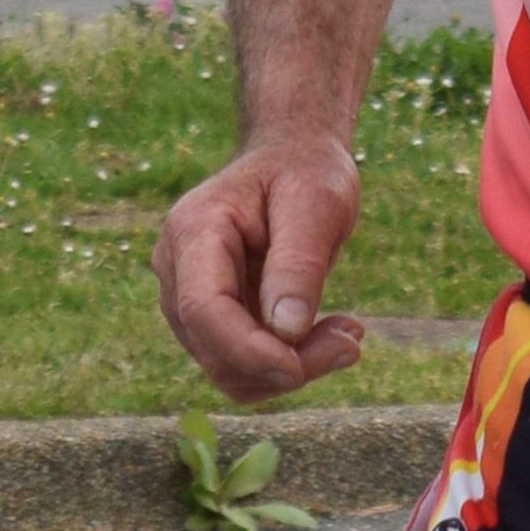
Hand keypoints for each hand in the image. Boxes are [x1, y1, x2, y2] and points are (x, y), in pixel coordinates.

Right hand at [155, 131, 365, 399]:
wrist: (291, 160)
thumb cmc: (305, 172)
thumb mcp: (317, 203)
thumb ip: (299, 264)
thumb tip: (287, 333)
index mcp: (194, 230)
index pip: (203, 309)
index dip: (248, 350)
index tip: (301, 367)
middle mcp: (177, 269)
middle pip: (215, 350)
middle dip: (284, 364)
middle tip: (352, 341)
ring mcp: (188, 299)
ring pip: (228, 370)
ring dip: (292, 369)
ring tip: (347, 335)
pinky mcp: (210, 321)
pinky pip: (243, 367)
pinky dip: (287, 365)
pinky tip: (328, 335)